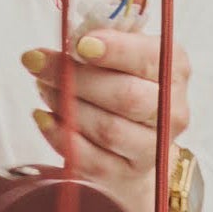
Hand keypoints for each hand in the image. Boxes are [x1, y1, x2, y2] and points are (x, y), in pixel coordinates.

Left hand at [22, 21, 192, 211]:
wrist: (133, 139)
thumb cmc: (123, 81)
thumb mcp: (121, 49)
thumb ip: (103, 37)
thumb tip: (70, 37)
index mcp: (174, 69)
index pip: (147, 59)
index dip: (114, 50)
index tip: (78, 44)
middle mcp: (172, 112)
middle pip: (125, 96)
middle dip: (76, 78)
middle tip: (39, 63)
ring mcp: (152, 149)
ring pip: (108, 129)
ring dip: (68, 105)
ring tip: (43, 87)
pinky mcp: (127, 174)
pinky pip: (91, 159)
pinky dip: (62, 136)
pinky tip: (44, 118)